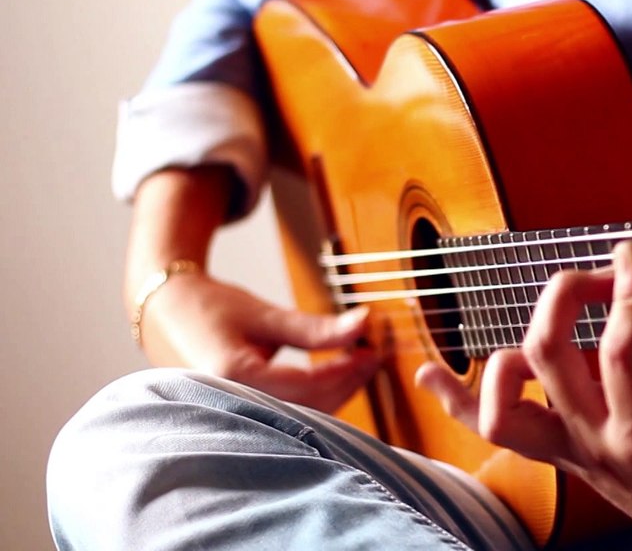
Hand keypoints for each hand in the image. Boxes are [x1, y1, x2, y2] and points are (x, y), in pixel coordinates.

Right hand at [140, 270, 380, 412]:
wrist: (164, 313)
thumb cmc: (210, 307)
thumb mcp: (265, 315)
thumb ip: (316, 327)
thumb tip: (365, 322)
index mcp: (233, 374)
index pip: (308, 383)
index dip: (346, 369)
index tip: (372, 351)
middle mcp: (230, 402)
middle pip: (308, 407)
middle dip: (346, 382)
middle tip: (371, 356)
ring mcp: (232, 413)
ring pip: (300, 417)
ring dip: (335, 393)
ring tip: (356, 363)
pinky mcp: (239, 414)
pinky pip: (286, 416)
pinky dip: (315, 398)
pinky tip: (332, 378)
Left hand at [417, 242, 631, 550]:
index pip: (620, 347)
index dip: (626, 290)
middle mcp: (597, 444)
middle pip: (548, 355)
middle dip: (569, 294)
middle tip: (605, 274)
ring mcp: (572, 453)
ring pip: (501, 404)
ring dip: (510, 352)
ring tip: (549, 317)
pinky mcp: (563, 457)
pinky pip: (496, 432)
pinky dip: (456, 402)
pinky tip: (429, 375)